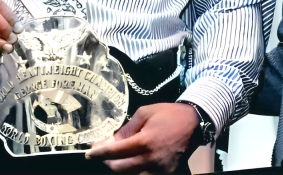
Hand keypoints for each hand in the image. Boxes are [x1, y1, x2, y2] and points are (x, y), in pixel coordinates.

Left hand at [85, 103, 199, 172]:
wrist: (193, 122)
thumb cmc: (167, 114)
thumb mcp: (143, 113)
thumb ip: (126, 129)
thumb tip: (113, 142)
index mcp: (144, 142)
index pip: (115, 152)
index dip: (99, 153)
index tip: (88, 153)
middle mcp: (151, 159)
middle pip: (120, 169)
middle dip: (107, 162)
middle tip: (101, 154)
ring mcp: (159, 168)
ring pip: (132, 174)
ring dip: (121, 166)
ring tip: (116, 156)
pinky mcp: (166, 172)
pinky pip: (145, 173)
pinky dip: (135, 168)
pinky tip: (132, 159)